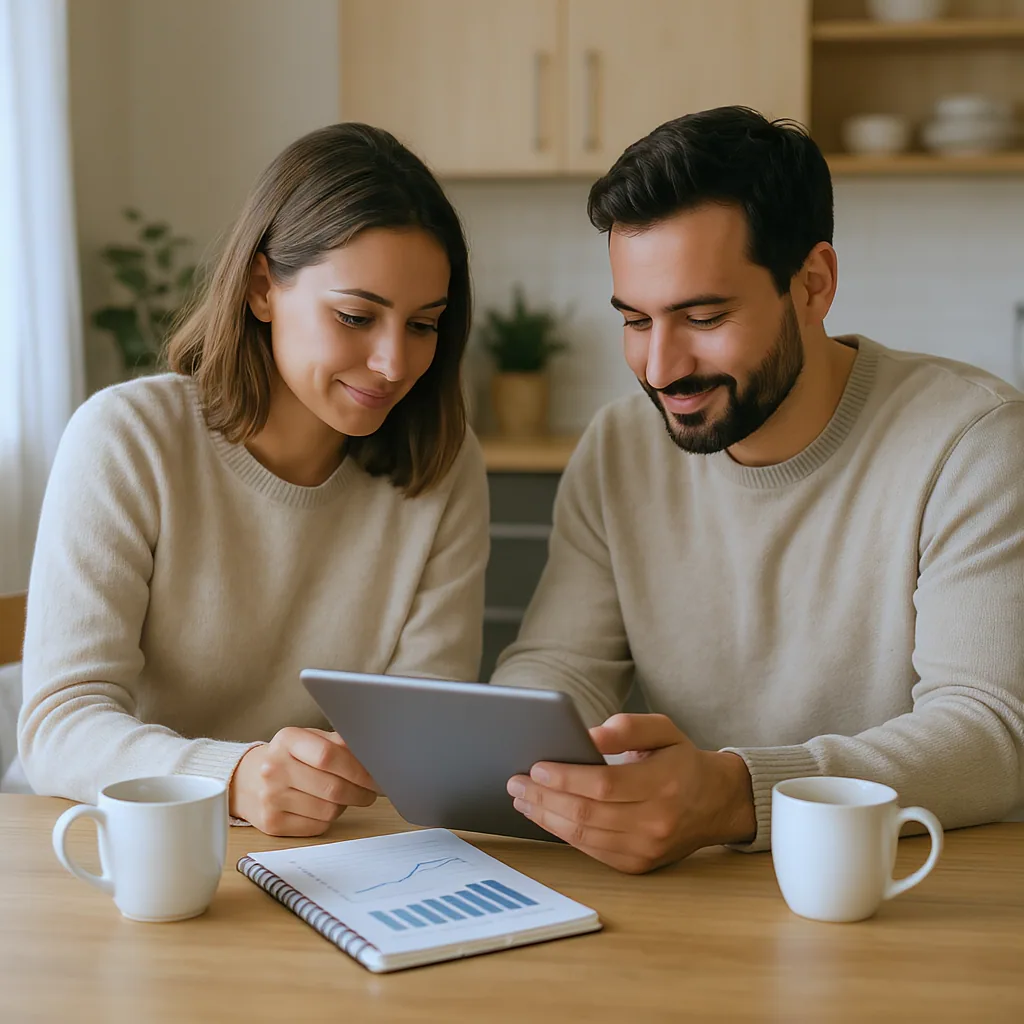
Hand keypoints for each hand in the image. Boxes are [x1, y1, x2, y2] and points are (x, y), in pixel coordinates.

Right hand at [229, 727, 378, 836]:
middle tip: (371, 792)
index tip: (375, 778)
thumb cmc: (289, 757)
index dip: (358, 769)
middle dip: (360, 792)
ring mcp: (270, 797)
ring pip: (328, 810)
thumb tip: (373, 755)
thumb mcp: (309, 739)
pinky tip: (325, 808)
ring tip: (344, 797)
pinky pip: (317, 826)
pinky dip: (329, 819)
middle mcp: (274, 768)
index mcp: (287, 740)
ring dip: (345, 805)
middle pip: (332, 787)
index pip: (328, 755)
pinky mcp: (272, 823)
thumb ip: (339, 743)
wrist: (247, 780)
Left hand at [506, 713, 754, 872]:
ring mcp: (646, 849)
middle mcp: (656, 822)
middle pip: (587, 814)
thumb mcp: (663, 729)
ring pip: (584, 837)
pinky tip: (545, 816)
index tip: (536, 767)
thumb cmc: (681, 760)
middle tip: (516, 782)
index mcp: (664, 785)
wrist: (716, 803)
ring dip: (546, 818)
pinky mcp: (637, 865)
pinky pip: (591, 850)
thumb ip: (628, 727)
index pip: (603, 785)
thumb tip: (591, 736)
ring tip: (522, 799)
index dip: (565, 778)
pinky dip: (563, 833)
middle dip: (544, 799)